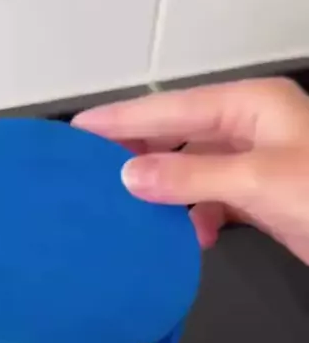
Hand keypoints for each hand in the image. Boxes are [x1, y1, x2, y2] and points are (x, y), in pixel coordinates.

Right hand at [73, 77, 308, 264]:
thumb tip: (132, 176)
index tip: (80, 131)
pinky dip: (195, 217)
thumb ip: (191, 178)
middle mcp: (250, 128)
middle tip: (92, 172)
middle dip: (140, 154)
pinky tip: (185, 237)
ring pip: (194, 171)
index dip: (123, 119)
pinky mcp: (261, 196)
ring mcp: (256, 162)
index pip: (172, 107)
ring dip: (167, 192)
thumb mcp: (257, 182)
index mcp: (251, 106)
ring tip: (129, 209)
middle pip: (180, 135)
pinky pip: (212, 200)